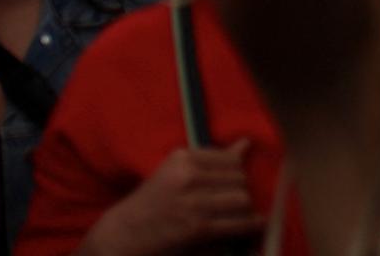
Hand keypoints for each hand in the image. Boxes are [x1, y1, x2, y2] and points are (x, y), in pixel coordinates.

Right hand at [82, 143, 262, 254]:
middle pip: (239, 178)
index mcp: (182, 158)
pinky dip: (250, 225)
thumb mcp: (177, 172)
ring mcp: (192, 202)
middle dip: (242, 191)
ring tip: (240, 214)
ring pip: (242, 199)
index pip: (231, 159)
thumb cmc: (154, 202)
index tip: (233, 183)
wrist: (123, 236)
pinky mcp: (197, 228)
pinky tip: (255, 225)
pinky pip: (237, 223)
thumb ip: (213, 159)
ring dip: (245, 209)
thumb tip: (247, 143)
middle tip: (236, 202)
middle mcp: (187, 176)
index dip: (237, 173)